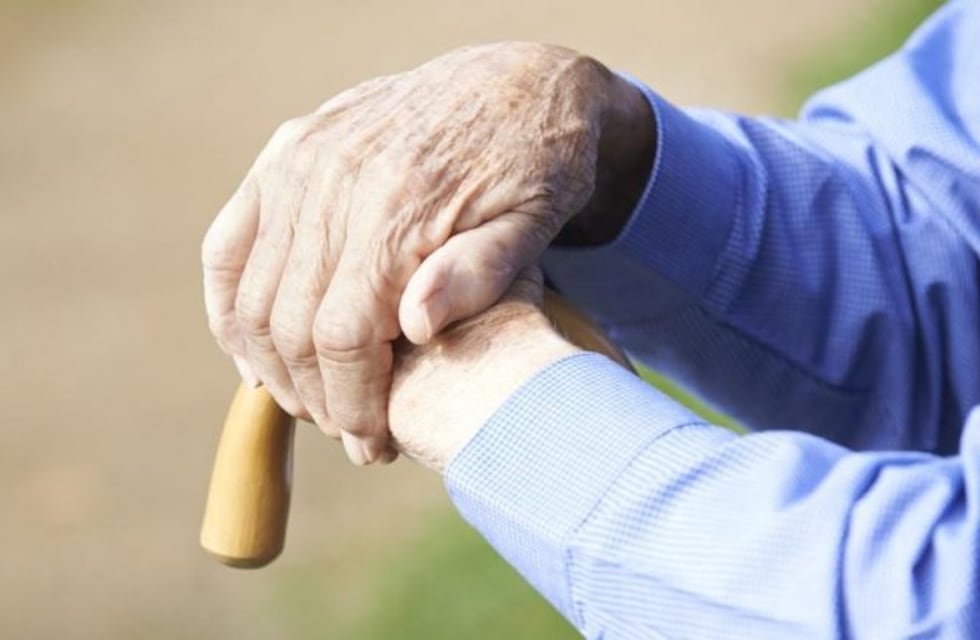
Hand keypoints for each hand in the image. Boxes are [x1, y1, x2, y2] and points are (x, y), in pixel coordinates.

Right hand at [202, 42, 651, 463]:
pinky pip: (228, 246)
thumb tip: (415, 326)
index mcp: (397, 211)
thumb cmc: (536, 168)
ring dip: (270, 365)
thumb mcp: (535, 222)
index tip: (374, 443)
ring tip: (310, 403)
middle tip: (349, 432)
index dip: (351, 403)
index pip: (340, 337)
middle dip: (315, 398)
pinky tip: (251, 352)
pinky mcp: (286, 154)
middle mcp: (333, 183)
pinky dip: (229, 308)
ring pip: (251, 295)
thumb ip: (480, 274)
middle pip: (289, 325)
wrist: (516, 86)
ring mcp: (300, 164)